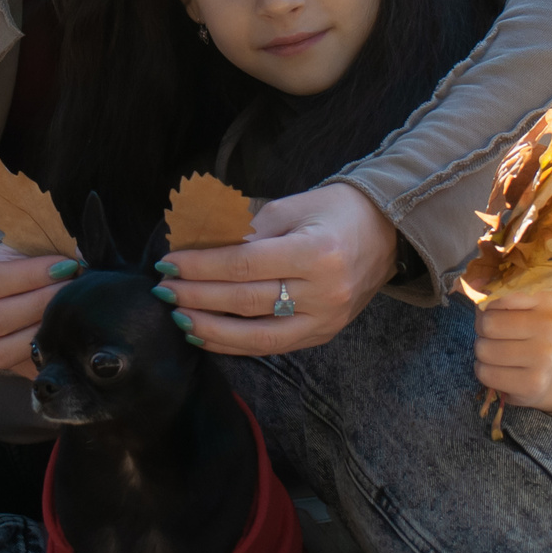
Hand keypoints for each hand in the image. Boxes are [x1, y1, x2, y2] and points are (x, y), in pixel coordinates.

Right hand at [0, 245, 79, 378]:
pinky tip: (66, 336)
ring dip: (42, 330)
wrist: (11, 286)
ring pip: (2, 350)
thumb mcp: (25, 248)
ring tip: (70, 311)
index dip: (31, 275)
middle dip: (41, 303)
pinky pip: (21, 368)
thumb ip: (47, 250)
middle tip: (74, 289)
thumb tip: (82, 256)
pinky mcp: (0, 365)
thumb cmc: (21, 262)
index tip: (65, 266)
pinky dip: (45, 354)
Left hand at [159, 182, 398, 355]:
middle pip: (245, 300)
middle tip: (164, 290)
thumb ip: (244, 229)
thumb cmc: (334, 211)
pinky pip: (272, 346)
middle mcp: (324, 292)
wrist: (388, 233)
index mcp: (316, 252)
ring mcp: (326, 319)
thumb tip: (195, 247)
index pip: (244, 265)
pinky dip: (235, 343)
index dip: (200, 266)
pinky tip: (206, 336)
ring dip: (210, 328)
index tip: (168, 263)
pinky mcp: (324, 334)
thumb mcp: (290, 207)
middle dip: (197, 296)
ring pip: (257, 335)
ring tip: (178, 316)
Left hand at [475, 289, 551, 412]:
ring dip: (482, 351)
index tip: (495, 308)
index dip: (487, 303)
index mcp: (544, 298)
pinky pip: (487, 374)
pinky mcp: (534, 382)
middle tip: (494, 334)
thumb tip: (469, 284)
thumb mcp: (510, 304)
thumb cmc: (519, 329)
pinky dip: (484, 371)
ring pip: (484, 350)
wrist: (545, 369)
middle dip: (482, 329)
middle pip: (488, 323)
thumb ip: (489, 290)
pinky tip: (499, 368)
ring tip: (497, 350)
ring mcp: (545, 356)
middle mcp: (550, 325)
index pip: (500, 293)